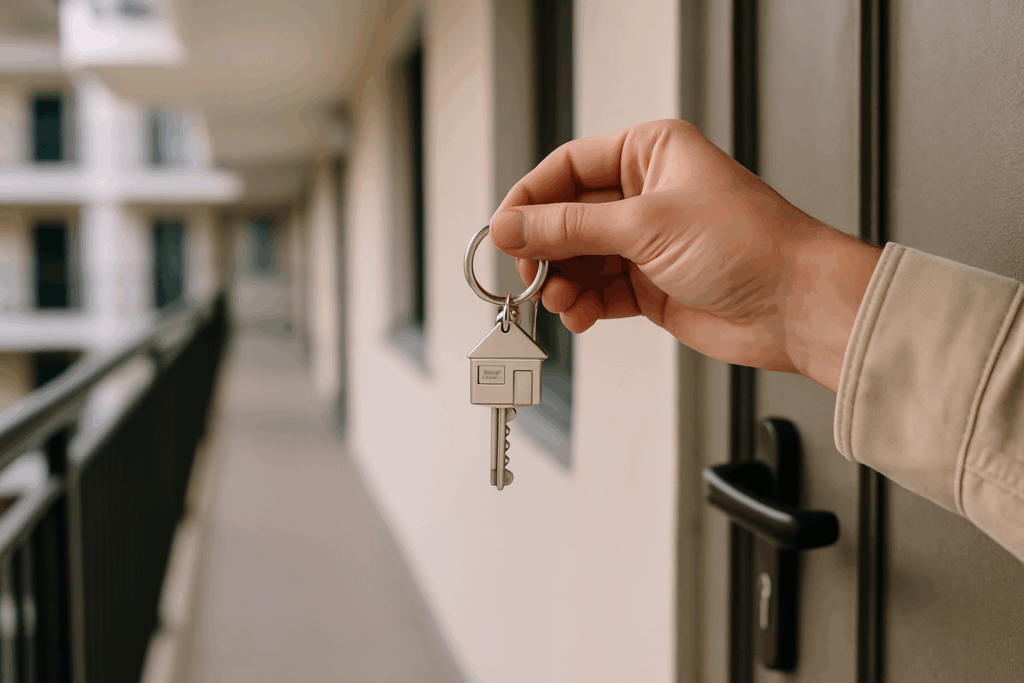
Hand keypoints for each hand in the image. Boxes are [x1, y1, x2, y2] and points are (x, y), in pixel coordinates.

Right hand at [489, 119, 881, 391]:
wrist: (796, 306)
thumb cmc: (749, 244)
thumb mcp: (646, 225)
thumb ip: (570, 227)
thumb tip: (511, 225)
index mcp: (649, 154)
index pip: (568, 168)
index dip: (530, 198)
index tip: (503, 230)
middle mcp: (646, 195)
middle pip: (568, 217)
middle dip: (546, 249)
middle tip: (528, 274)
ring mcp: (647, 243)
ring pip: (579, 259)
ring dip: (563, 283)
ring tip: (561, 302)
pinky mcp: (650, 287)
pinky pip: (598, 293)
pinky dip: (582, 306)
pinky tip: (579, 316)